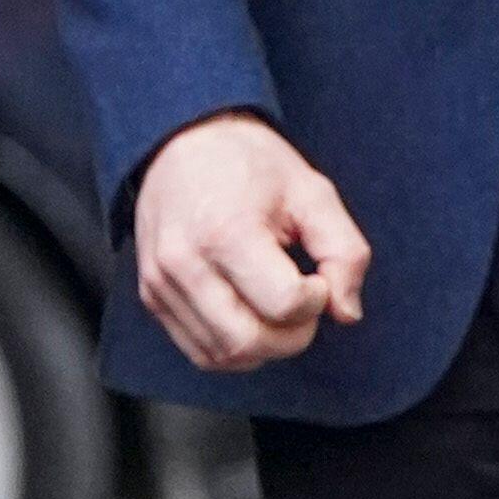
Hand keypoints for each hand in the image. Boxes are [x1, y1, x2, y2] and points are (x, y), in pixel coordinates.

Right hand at [133, 111, 370, 374]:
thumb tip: (346, 313)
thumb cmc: (250, 164)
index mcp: (227, 232)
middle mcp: (185, 264)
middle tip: (304, 303)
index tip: (315, 274)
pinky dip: (234, 348)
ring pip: (224, 357)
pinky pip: (199, 352)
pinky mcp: (152, 297)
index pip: (285, 305)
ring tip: (276, 307)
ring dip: (265, 347)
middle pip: (251, 343)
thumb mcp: (313, 192)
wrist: (183, 141)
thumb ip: (344, 252)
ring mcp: (161, 284)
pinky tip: (250, 315)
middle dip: (293, 336)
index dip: (317, 299)